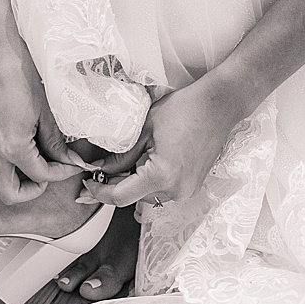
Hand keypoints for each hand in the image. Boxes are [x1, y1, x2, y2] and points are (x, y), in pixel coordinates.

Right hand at [0, 31, 85, 202]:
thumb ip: (57, 145)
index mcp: (11, 147)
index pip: (39, 177)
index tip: (69, 165)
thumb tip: (70, 161)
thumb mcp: (46, 114)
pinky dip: (2, 159)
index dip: (60, 174)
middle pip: (9, 194)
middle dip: (32, 188)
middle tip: (47, 173)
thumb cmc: (19, 76)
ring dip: (16, 174)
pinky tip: (15, 140)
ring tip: (33, 154)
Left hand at [82, 78, 243, 210]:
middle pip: (133, 198)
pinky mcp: (192, 186)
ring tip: (120, 164)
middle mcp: (176, 190)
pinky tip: (141, 164)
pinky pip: (162, 191)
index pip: (121, 196)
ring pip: (147, 196)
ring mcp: (187, 191)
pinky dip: (148, 181)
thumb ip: (121, 155)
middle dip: (114, 186)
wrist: (218, 106)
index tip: (86, 185)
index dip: (99, 192)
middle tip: (97, 172)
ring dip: (132, 184)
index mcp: (162, 176)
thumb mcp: (143, 129)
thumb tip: (101, 169)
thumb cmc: (184, 110)